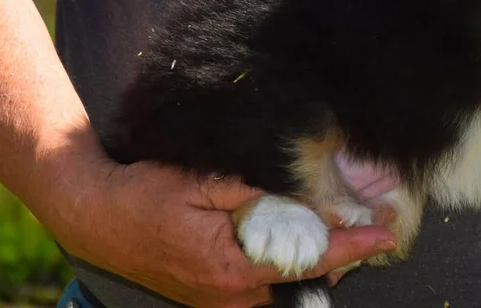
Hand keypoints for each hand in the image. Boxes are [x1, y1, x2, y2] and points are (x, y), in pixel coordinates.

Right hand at [49, 155, 396, 307]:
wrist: (96, 215)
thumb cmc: (147, 194)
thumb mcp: (206, 183)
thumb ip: (260, 197)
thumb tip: (306, 201)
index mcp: (232, 266)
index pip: (308, 260)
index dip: (352, 247)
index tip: (384, 236)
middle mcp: (230, 294)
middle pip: (304, 281)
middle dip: (337, 254)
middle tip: (366, 223)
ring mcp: (220, 300)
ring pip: (285, 287)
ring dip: (311, 261)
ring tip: (334, 226)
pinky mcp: (213, 297)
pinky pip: (263, 288)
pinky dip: (284, 267)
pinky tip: (293, 238)